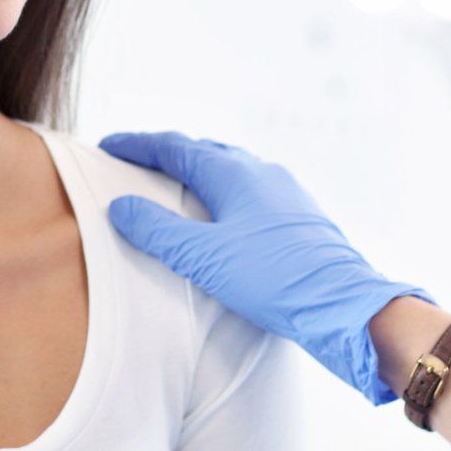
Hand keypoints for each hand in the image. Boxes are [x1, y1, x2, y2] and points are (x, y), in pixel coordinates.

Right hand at [103, 130, 432, 403]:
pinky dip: (224, 190)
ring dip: (198, 170)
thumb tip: (120, 205)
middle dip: (167, 154)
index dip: (138, 146)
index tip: (108, 145)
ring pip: (232, 169)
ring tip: (175, 183)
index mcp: (234, 173)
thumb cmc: (273, 279)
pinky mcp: (300, 215)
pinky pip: (251, 189)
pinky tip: (224, 214)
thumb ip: (158, 230)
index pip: (174, 148)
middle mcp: (261, 171)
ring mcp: (285, 191)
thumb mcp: (203, 258)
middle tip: (136, 161)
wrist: (343, 304)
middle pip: (204, 151)